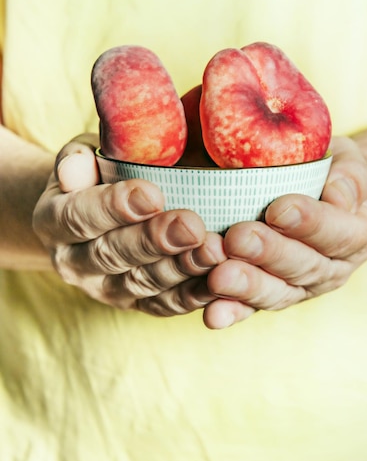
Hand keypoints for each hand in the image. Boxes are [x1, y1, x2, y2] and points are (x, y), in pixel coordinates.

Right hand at [33, 134, 225, 315]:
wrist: (93, 214)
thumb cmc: (96, 174)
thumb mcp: (81, 155)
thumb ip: (78, 158)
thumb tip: (74, 168)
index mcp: (53, 220)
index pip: (79, 216)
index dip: (114, 207)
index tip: (152, 194)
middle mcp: (74, 262)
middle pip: (112, 254)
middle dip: (155, 240)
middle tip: (192, 225)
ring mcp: (105, 288)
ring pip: (142, 283)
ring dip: (180, 269)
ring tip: (213, 250)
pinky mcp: (136, 304)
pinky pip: (164, 305)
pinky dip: (193, 296)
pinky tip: (219, 279)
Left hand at [202, 136, 366, 328]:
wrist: (310, 194)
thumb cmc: (326, 169)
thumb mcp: (345, 159)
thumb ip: (350, 175)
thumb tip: (340, 197)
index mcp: (357, 234)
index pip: (338, 233)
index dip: (310, 223)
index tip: (278, 209)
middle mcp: (331, 269)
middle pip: (303, 267)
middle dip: (269, 254)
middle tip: (238, 238)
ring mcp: (299, 289)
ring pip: (276, 293)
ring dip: (246, 286)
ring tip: (219, 276)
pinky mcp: (268, 299)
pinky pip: (249, 309)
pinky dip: (231, 312)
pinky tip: (212, 315)